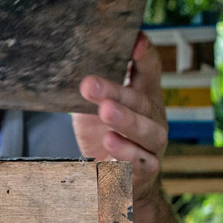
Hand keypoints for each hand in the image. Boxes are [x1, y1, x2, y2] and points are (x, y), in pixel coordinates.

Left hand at [72, 33, 167, 201]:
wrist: (118, 183)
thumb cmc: (104, 137)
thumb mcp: (94, 110)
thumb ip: (92, 90)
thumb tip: (69, 61)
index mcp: (143, 97)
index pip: (149, 71)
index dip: (144, 55)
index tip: (136, 39)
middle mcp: (153, 118)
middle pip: (140, 101)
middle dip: (115, 92)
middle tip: (90, 84)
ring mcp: (153, 145)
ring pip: (146, 131)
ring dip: (126, 120)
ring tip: (105, 111)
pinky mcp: (147, 170)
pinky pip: (140, 161)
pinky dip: (125, 153)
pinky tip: (109, 143)